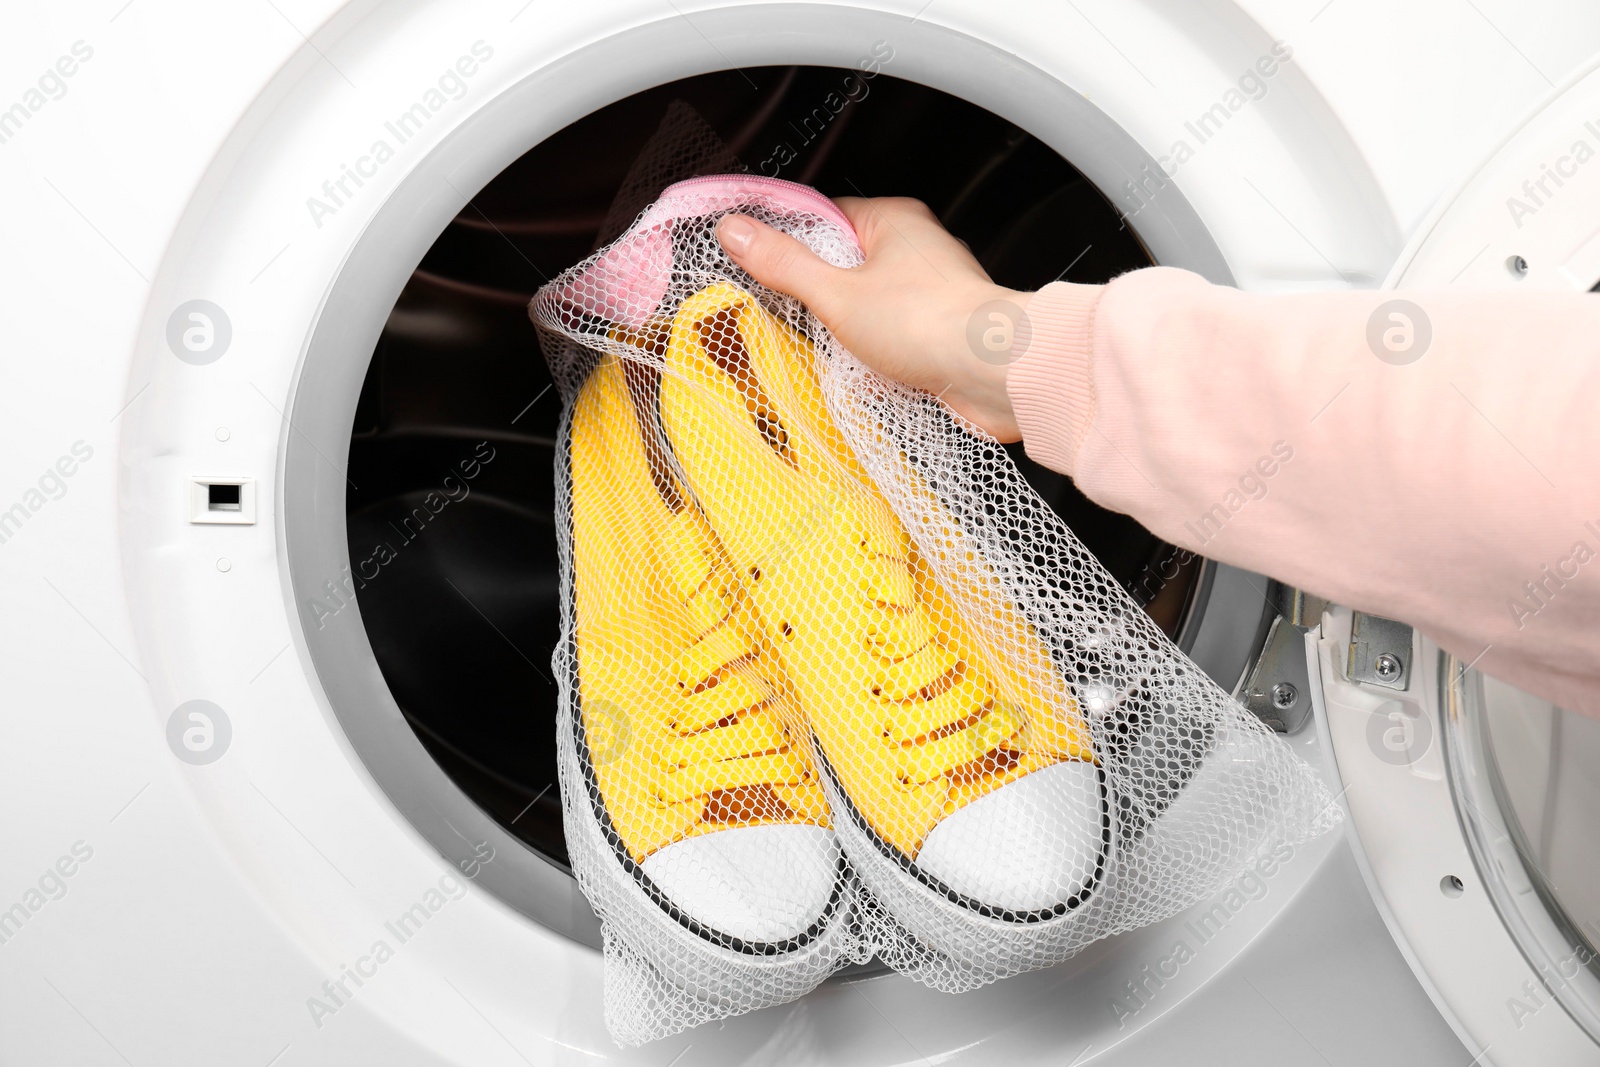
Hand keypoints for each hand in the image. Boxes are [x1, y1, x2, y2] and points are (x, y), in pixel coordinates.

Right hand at [716, 197, 1027, 441]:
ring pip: (864, 304)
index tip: (761, 261)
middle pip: (841, 264)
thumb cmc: (934, 323)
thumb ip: (783, 264)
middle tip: (808, 314)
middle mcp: (914, 249)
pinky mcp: (937, 331)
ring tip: (846, 345)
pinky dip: (873, 354)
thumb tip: (738, 232)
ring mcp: (928, 291)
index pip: (822, 217)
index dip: (789, 241)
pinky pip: (889, 337)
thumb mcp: (836, 293)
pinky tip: (870, 368)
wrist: (994, 373)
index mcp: (892, 220)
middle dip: (820, 296)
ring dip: (847, 331)